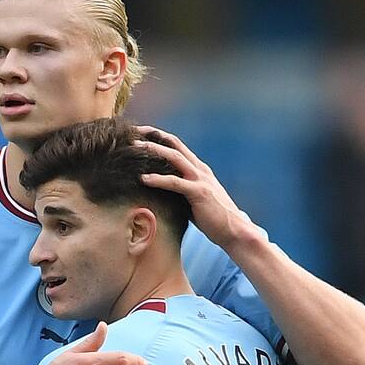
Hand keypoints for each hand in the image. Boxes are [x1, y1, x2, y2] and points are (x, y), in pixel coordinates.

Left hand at [135, 125, 266, 256]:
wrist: (234, 230)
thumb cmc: (212, 218)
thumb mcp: (193, 198)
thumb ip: (180, 190)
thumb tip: (159, 190)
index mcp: (198, 168)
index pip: (176, 145)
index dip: (157, 137)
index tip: (138, 134)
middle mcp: (199, 169)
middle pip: (174, 144)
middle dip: (152, 135)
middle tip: (131, 133)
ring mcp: (200, 179)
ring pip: (174, 157)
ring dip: (153, 150)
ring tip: (133, 149)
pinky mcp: (199, 193)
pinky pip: (175, 183)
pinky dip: (158, 179)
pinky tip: (143, 178)